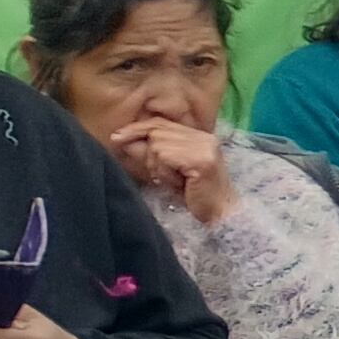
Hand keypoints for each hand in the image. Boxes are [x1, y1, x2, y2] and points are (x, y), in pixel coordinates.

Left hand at [111, 119, 235, 224]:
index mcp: (199, 136)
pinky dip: (164, 172)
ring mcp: (204, 147)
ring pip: (157, 145)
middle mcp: (204, 137)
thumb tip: (122, 139)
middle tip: (163, 176)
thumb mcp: (169, 170)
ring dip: (158, 167)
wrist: (220, 216)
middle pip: (156, 132)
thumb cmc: (194, 196)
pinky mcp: (200, 160)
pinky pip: (164, 157)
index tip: (117, 137)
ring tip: (175, 181)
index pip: (160, 123)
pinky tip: (178, 183)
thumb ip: (151, 152)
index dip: (137, 128)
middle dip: (149, 155)